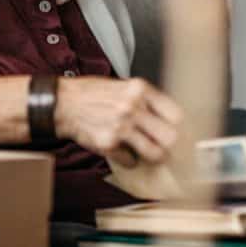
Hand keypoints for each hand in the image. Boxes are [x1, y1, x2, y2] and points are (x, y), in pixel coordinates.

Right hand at [54, 77, 182, 166]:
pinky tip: (123, 152)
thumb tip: (168, 118)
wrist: (63, 103)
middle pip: (170, 136)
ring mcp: (121, 127)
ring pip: (154, 152)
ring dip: (153, 156)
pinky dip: (129, 160)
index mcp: (139, 90)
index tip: (181, 133)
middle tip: (169, 148)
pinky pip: (130, 160)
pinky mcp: (108, 143)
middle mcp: (132, 107)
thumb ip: (145, 99)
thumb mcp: (123, 86)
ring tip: (147, 153)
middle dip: (171, 146)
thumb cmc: (92, 94)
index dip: (182, 127)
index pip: (175, 113)